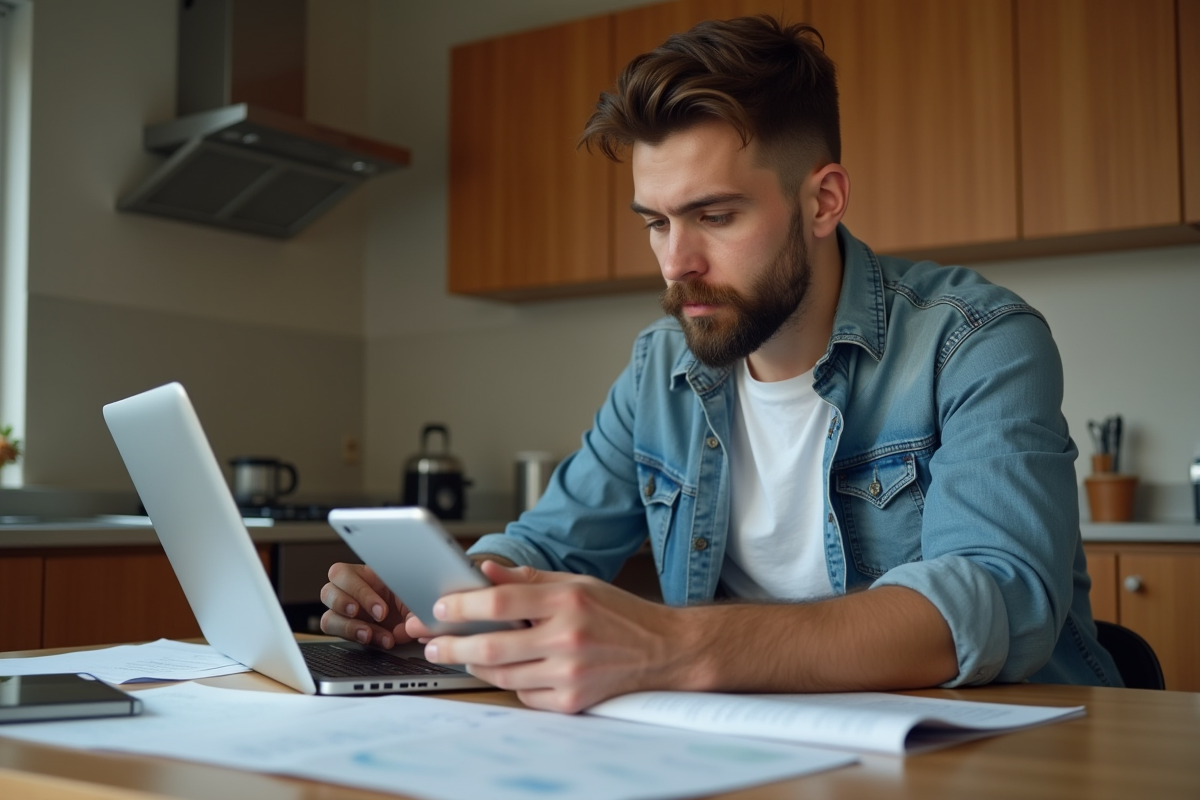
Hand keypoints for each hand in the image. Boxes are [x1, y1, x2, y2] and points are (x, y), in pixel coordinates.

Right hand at [320, 562, 425, 648]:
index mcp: (367, 574)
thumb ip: (409, 608)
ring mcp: (347, 612)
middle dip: (347, 605)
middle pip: (328, 590)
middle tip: (371, 617)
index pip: (345, 574)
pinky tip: (372, 639)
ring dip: (348, 627)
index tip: (382, 610)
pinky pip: (335, 634)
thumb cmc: (415, 601)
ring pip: (328, 616)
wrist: (417, 621)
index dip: (359, 592)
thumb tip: (402, 629)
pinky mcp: (347, 629)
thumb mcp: (416, 597)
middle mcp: (352, 591)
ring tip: (369, 634)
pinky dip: (352, 638)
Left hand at [422, 561, 689, 712]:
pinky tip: (509, 671)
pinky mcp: (572, 701)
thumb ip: (529, 580)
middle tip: (433, 645)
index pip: (501, 602)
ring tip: (463, 656)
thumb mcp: (578, 584)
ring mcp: (570, 673)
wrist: (664, 651)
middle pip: (493, 646)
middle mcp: (568, 638)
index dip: (463, 605)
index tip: (440, 607)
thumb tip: (486, 572)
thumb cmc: (620, 614)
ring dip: (476, 666)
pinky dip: (511, 683)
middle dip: (454, 646)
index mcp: (568, 600)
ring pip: (503, 675)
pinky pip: (524, 695)